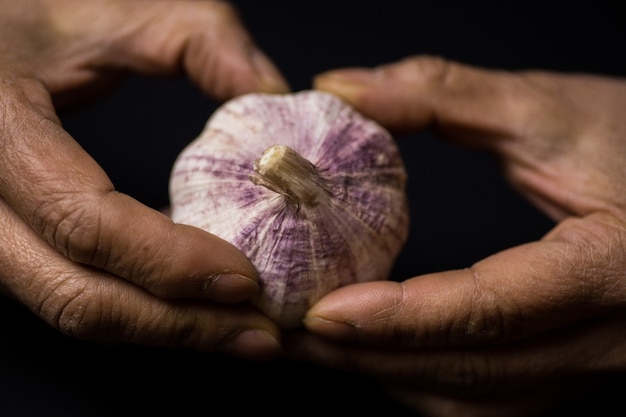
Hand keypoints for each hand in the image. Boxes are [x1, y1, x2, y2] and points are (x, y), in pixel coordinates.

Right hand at [0, 0, 288, 359]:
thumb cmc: (34, 16)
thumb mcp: (117, 11)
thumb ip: (202, 41)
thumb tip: (274, 93)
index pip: (85, 222)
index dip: (170, 261)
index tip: (245, 278)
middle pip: (76, 295)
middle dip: (176, 324)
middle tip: (257, 333)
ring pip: (72, 308)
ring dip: (161, 330)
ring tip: (237, 332)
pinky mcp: (12, 242)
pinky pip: (73, 292)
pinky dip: (139, 310)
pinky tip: (192, 308)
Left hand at [285, 56, 625, 414]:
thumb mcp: (548, 109)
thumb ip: (440, 95)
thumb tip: (343, 89)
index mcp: (611, 271)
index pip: (488, 313)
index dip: (397, 319)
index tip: (318, 315)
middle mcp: (608, 339)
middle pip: (470, 370)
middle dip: (371, 358)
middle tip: (292, 333)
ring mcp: (595, 363)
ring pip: (477, 400)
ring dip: (392, 375)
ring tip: (322, 344)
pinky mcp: (579, 364)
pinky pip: (494, 400)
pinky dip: (429, 380)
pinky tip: (385, 351)